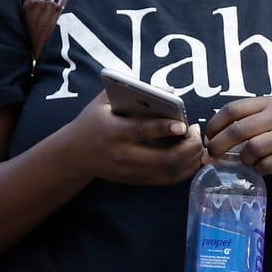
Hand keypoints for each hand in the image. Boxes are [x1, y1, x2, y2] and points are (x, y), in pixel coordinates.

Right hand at [69, 92, 206, 186]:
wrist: (74, 155)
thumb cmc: (93, 122)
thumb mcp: (104, 101)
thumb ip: (133, 91)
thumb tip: (170, 90)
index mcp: (113, 132)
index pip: (142, 132)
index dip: (165, 128)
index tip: (183, 124)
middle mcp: (123, 155)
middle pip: (163, 159)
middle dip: (187, 147)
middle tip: (196, 131)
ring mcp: (131, 172)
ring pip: (169, 172)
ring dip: (190, 159)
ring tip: (197, 142)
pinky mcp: (136, 181)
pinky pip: (167, 180)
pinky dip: (184, 170)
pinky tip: (191, 156)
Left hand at [205, 98, 271, 177]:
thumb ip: (248, 121)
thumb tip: (212, 138)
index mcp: (269, 103)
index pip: (233, 109)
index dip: (215, 124)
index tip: (208, 137)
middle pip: (238, 131)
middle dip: (219, 145)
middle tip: (213, 155)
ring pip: (251, 150)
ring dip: (243, 159)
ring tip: (246, 160)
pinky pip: (266, 166)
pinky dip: (258, 169)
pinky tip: (262, 167)